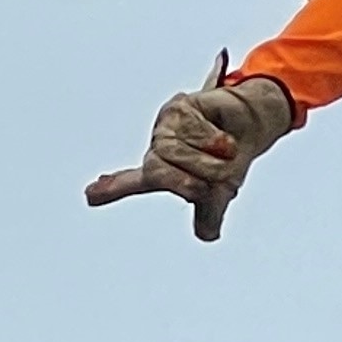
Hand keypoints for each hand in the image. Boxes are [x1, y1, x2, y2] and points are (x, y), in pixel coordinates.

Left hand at [85, 64, 294, 241]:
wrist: (252, 122)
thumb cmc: (229, 158)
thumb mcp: (221, 191)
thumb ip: (209, 211)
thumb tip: (207, 235)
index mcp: (164, 170)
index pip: (135, 181)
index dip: (114, 188)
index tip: (90, 196)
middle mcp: (160, 147)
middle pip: (157, 173)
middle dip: (188, 181)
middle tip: (210, 180)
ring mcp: (167, 126)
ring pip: (178, 151)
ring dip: (209, 160)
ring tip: (223, 152)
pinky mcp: (179, 107)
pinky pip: (195, 130)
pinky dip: (215, 139)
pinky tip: (222, 136)